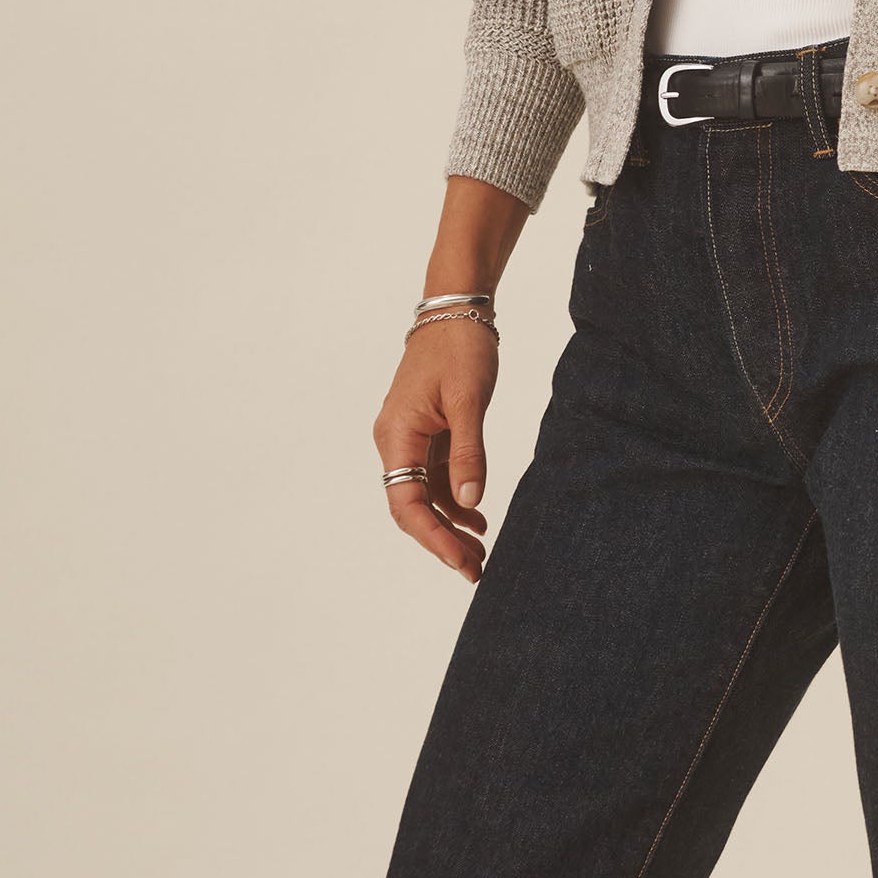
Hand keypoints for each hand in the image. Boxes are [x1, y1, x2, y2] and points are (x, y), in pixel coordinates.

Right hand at [373, 323, 499, 581]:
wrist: (456, 308)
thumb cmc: (460, 347)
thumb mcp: (469, 399)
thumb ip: (469, 451)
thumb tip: (470, 501)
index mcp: (397, 436)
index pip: (407, 503)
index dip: (432, 537)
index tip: (460, 561)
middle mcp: (395, 442)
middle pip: (413, 506)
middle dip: (442, 540)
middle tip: (476, 568)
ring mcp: (410, 438)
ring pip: (425, 495)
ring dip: (451, 524)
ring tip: (482, 551)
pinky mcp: (426, 432)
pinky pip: (435, 476)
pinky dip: (455, 498)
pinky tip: (477, 517)